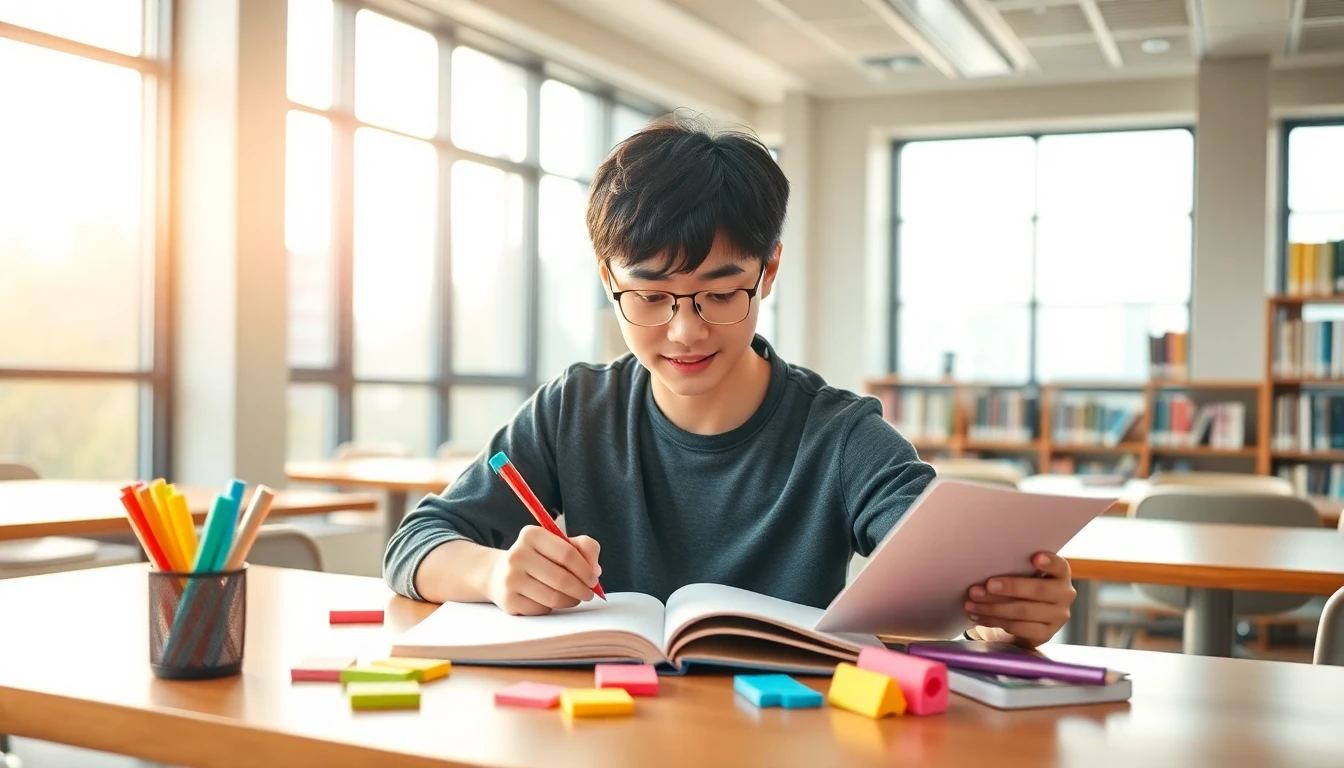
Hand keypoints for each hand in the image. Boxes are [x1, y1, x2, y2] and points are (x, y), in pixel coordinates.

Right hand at [486, 527, 601, 615]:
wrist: (499, 574)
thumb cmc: (539, 557)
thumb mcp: (560, 543)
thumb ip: (584, 547)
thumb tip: (595, 569)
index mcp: (531, 535)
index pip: (567, 554)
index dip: (586, 569)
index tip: (593, 579)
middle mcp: (517, 555)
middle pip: (561, 578)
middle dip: (581, 589)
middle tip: (589, 593)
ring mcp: (510, 579)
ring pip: (553, 597)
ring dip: (571, 600)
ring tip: (575, 597)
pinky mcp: (508, 601)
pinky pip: (542, 609)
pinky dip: (553, 608)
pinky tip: (553, 601)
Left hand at [964, 552, 1074, 647]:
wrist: (1024, 621)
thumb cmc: (1020, 590)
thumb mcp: (1022, 576)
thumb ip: (1014, 569)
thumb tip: (984, 565)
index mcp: (1060, 575)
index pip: (1060, 566)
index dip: (1049, 562)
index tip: (1034, 557)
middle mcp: (1064, 595)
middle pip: (1038, 590)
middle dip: (1010, 587)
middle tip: (986, 585)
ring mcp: (1057, 617)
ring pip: (1024, 611)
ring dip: (994, 607)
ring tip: (972, 603)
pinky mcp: (1045, 635)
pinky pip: (1018, 628)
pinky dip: (994, 621)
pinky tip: (979, 617)